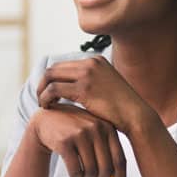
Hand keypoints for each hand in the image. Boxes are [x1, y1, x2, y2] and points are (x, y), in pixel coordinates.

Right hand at [28, 103, 126, 176]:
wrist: (47, 119)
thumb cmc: (74, 131)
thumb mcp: (94, 133)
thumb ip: (107, 151)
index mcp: (108, 128)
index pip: (120, 160)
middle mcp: (96, 129)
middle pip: (106, 169)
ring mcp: (80, 134)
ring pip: (90, 171)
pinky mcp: (65, 141)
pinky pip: (75, 170)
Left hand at [36, 56, 150, 134]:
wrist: (136, 116)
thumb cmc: (121, 109)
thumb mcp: (106, 88)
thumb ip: (91, 83)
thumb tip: (74, 89)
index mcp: (96, 60)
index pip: (63, 65)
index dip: (52, 79)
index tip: (48, 92)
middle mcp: (91, 63)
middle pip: (54, 68)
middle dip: (43, 83)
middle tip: (41, 98)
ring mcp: (87, 74)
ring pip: (50, 76)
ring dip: (42, 90)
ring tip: (43, 104)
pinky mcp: (84, 88)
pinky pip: (54, 89)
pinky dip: (46, 97)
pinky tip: (48, 108)